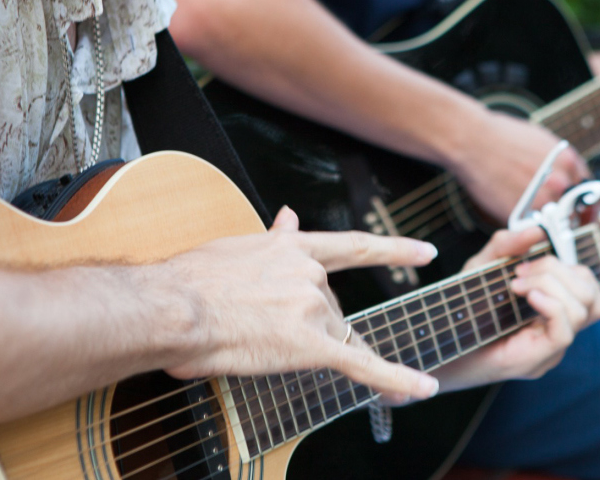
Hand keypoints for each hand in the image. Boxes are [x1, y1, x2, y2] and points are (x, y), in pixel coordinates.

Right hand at [160, 207, 439, 400]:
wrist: (173, 307)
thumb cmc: (190, 280)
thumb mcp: (237, 245)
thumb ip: (274, 236)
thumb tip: (290, 213)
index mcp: (295, 246)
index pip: (355, 247)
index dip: (393, 250)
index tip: (425, 252)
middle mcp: (312, 272)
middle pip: (331, 308)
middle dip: (302, 323)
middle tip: (255, 326)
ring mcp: (314, 307)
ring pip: (327, 337)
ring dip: (298, 346)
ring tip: (252, 340)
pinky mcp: (311, 344)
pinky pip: (363, 365)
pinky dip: (397, 378)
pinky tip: (422, 387)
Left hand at [432, 228, 599, 392]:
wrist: (439, 344)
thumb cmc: (463, 309)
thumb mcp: (482, 267)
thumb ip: (507, 245)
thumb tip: (537, 230)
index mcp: (552, 309)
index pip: (588, 287)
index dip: (566, 267)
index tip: (526, 262)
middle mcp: (557, 329)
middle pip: (592, 297)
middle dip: (559, 272)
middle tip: (521, 273)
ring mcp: (550, 348)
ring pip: (584, 311)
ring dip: (552, 285)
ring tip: (518, 285)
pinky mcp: (537, 359)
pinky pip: (565, 333)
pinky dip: (550, 306)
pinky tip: (527, 296)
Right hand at [449, 110, 588, 225]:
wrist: (472, 140)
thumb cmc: (501, 135)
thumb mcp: (541, 140)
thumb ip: (559, 161)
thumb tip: (567, 176)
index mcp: (568, 162)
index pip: (585, 189)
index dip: (576, 198)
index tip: (570, 204)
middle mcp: (560, 182)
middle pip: (572, 209)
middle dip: (561, 211)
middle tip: (549, 212)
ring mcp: (542, 200)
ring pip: (552, 222)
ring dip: (543, 221)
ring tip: (529, 213)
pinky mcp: (521, 214)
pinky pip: (528, 226)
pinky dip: (523, 223)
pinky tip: (514, 210)